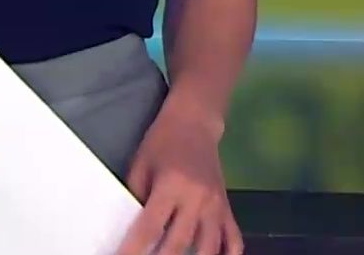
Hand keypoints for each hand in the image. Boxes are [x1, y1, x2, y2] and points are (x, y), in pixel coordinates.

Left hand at [117, 99, 240, 254]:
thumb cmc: (162, 142)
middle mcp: (197, 198)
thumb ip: (136, 199)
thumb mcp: (141, 166)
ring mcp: (216, 205)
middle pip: (178, 244)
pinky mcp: (227, 208)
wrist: (195, 122)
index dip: (133, 251)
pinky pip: (233, 239)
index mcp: (171, 185)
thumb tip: (131, 232)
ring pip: (209, 248)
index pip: (149, 228)